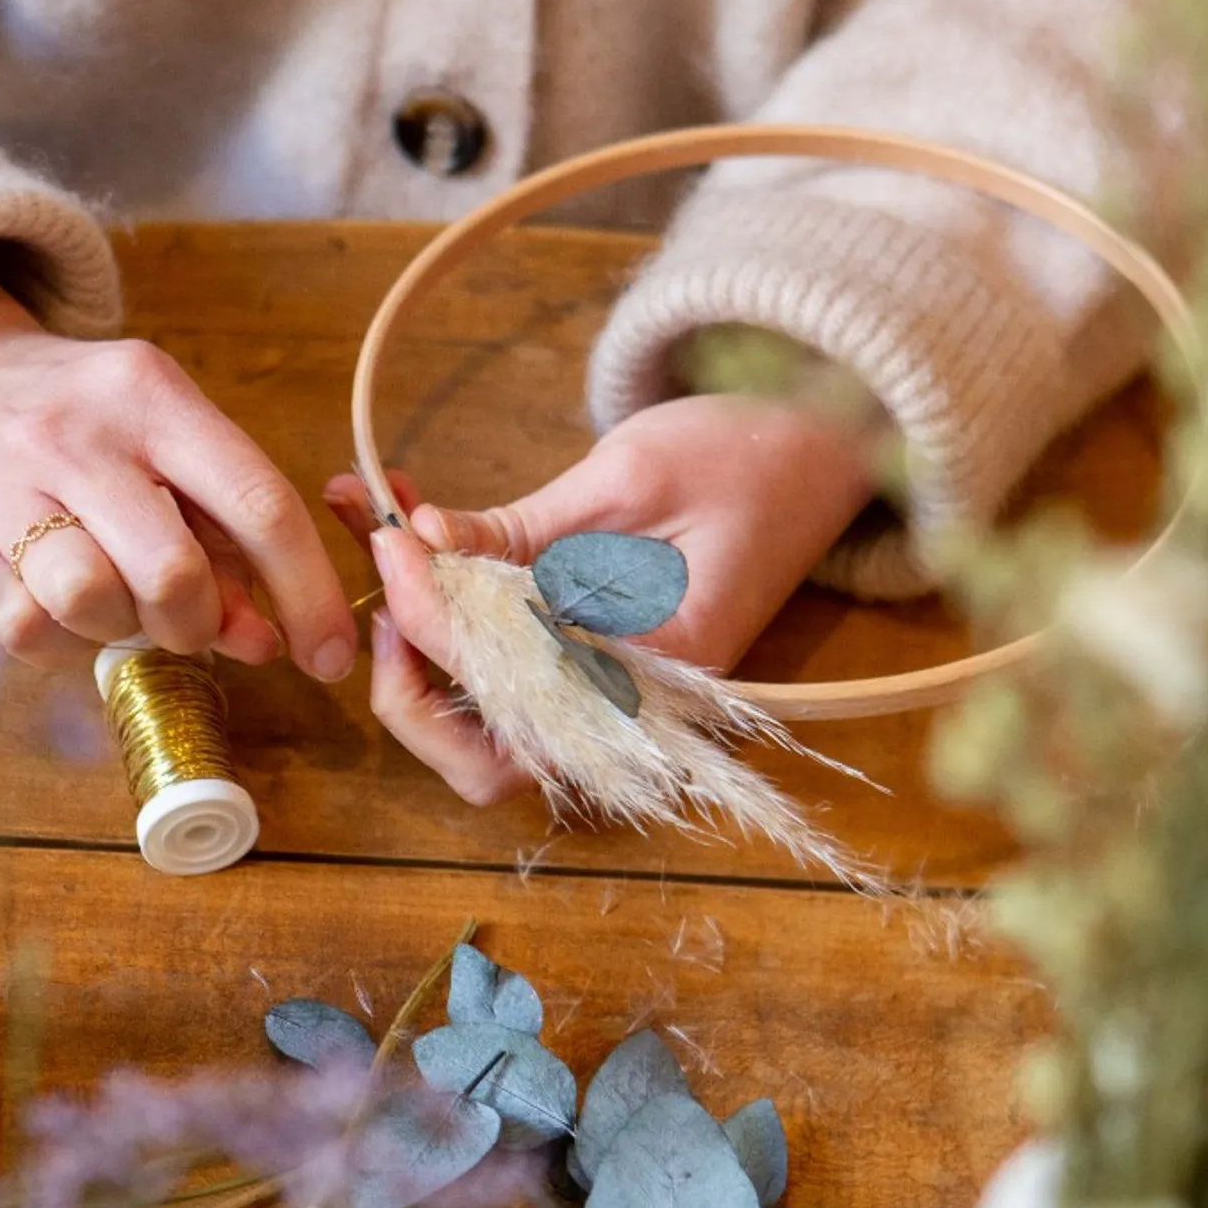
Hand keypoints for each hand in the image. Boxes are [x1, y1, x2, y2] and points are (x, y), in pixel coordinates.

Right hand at [0, 266, 356, 675]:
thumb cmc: (83, 430)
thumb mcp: (164, 444)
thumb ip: (226, 537)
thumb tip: (268, 641)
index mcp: (152, 396)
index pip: (258, 504)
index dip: (308, 594)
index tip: (330, 655)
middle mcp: (76, 435)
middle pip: (174, 573)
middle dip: (199, 625)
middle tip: (188, 622)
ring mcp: (4, 488)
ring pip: (92, 601)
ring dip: (121, 628)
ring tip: (112, 599)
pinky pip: (26, 628)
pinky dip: (57, 636)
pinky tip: (52, 598)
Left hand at [326, 393, 876, 803]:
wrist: (826, 446)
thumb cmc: (745, 452)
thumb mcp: (626, 475)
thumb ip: (519, 530)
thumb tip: (418, 546)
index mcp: (661, 673)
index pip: (511, 693)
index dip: (432, 624)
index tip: (390, 541)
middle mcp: (634, 710)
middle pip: (485, 761)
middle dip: (409, 684)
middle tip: (382, 577)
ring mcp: (614, 696)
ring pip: (485, 730)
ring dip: (416, 650)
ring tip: (384, 545)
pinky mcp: (597, 664)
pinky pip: (509, 675)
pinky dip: (451, 621)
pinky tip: (418, 533)